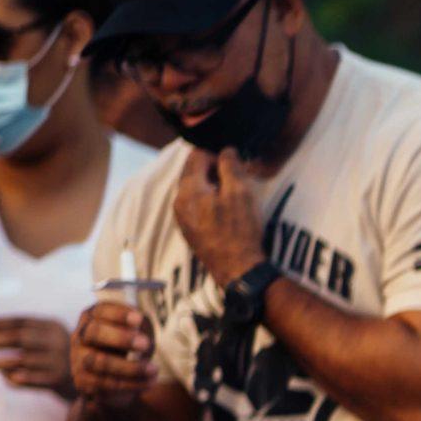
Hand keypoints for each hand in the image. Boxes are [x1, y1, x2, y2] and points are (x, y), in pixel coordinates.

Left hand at [0, 316, 73, 397]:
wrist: (87, 379)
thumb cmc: (54, 356)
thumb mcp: (43, 338)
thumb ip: (18, 331)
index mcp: (53, 326)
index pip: (21, 321)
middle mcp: (58, 341)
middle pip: (21, 338)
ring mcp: (60, 361)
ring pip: (23, 360)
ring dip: (0, 362)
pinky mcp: (60, 380)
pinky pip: (33, 380)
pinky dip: (17, 378)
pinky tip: (4, 377)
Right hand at [70, 300, 157, 406]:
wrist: (114, 378)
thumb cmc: (127, 346)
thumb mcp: (136, 331)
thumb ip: (139, 325)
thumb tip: (140, 324)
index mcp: (93, 318)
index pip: (101, 311)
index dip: (119, 314)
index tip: (139, 318)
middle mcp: (81, 336)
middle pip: (94, 332)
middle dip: (120, 338)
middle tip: (145, 343)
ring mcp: (79, 358)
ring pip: (100, 362)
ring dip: (131, 367)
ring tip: (153, 369)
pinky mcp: (83, 381)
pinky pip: (106, 384)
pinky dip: (131, 383)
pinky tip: (150, 381)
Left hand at [171, 147, 266, 284]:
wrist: (237, 269)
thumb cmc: (240, 230)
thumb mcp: (240, 193)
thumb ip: (231, 166)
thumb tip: (226, 151)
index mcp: (189, 188)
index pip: (196, 155)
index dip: (217, 155)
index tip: (234, 166)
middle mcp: (179, 200)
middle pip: (192, 172)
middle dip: (212, 170)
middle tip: (235, 180)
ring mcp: (182, 217)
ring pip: (193, 189)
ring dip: (211, 186)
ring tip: (232, 197)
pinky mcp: (188, 229)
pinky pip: (194, 205)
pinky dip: (208, 201)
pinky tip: (225, 213)